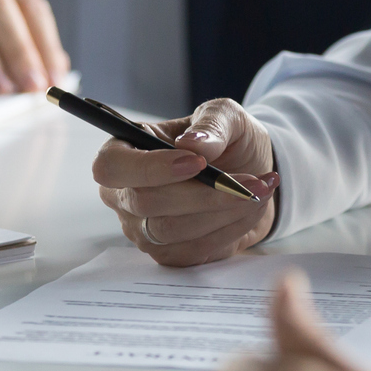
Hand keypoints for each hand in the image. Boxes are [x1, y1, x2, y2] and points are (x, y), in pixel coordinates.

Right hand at [94, 97, 281, 265]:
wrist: (251, 173)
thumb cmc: (228, 139)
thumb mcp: (227, 116)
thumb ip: (212, 124)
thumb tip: (193, 144)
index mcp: (125, 150)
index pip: (111, 166)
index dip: (150, 168)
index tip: (198, 162)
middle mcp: (124, 194)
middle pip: (145, 203)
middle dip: (203, 194)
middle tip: (250, 182)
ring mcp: (142, 228)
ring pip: (171, 231)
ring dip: (223, 212)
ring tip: (259, 191)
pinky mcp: (168, 253)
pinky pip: (193, 251)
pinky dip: (230, 229)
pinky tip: (252, 208)